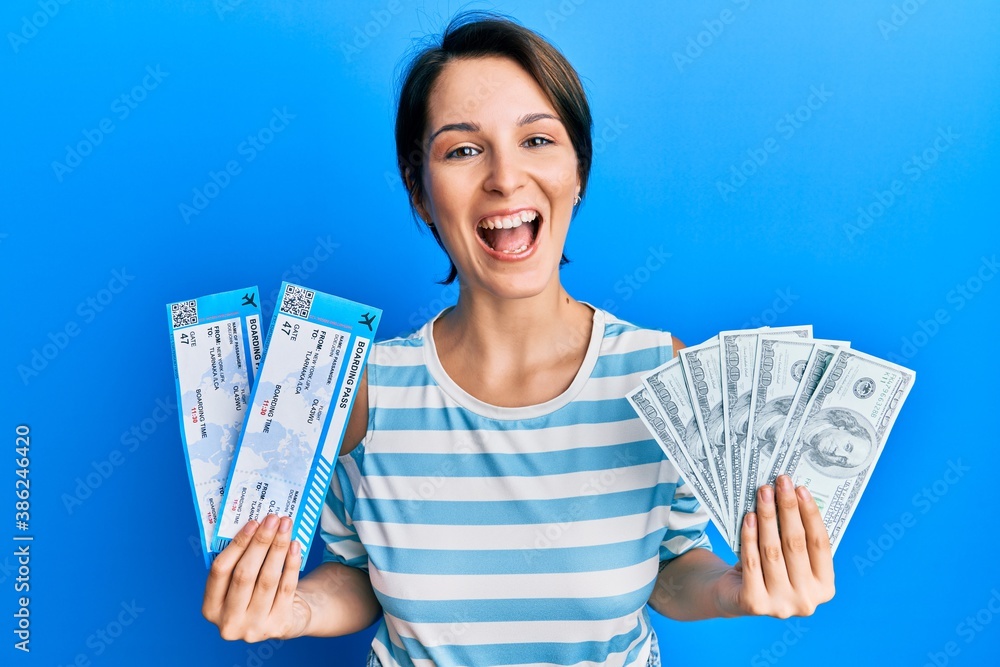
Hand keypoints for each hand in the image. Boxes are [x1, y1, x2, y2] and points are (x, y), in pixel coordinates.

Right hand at [202, 514, 310, 641]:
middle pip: (244, 575)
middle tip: (272, 519)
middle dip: (260, 542)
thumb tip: (253, 526)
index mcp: (211, 609)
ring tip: (286, 526)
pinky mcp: (279, 625)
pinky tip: (295, 546)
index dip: (236, 545)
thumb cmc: (255, 593)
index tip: (252, 523)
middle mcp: (229, 622)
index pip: (219, 571)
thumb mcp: (237, 585)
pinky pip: (287, 587)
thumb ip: (237, 562)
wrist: (282, 619)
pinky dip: (291, 564)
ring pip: (267, 579)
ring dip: (278, 548)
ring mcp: (254, 627)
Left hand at [714, 475, 835, 617]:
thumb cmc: (769, 570)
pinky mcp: (754, 603)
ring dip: (768, 517)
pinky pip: (752, 561)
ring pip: (772, 551)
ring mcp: (781, 606)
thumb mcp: (790, 559)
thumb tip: (793, 496)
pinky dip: (750, 536)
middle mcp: (807, 601)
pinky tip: (749, 516)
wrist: (735, 596)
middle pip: (795, 544)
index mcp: (824, 588)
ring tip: (763, 493)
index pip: (820, 544)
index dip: (810, 514)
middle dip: (788, 508)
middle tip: (781, 482)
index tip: (801, 488)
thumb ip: (796, 538)